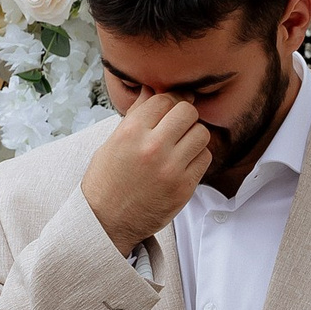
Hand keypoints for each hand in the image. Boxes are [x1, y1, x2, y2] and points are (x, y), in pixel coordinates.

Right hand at [82, 91, 209, 253]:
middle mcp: (152, 147)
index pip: (164, 99)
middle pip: (187, 111)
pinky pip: (204, 158)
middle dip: (184, 115)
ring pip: (202, 133)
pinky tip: (183, 162)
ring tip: (181, 144)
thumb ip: (136, 114)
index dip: (169, 101)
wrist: (106, 221)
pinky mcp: (184, 187)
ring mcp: (170, 168)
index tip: (169, 108)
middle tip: (177, 125)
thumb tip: (151, 88)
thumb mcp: (113, 142)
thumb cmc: (107, 179)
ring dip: (193, 136)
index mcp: (130, 132)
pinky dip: (197, 157)